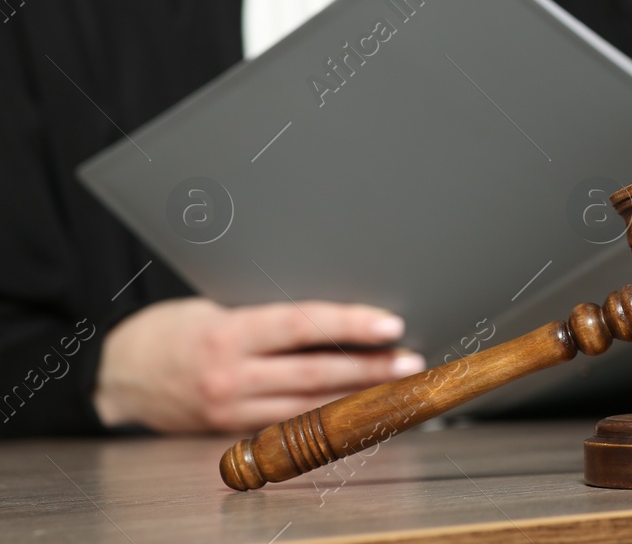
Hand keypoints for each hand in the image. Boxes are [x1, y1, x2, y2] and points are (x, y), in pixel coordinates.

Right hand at [93, 297, 423, 433]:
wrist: (117, 374)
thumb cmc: (171, 330)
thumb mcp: (214, 305)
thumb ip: (266, 314)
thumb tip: (331, 313)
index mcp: (227, 334)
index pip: (301, 326)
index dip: (349, 324)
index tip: (389, 324)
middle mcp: (231, 376)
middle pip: (315, 372)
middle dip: (369, 367)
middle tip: (410, 360)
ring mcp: (232, 410)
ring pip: (308, 405)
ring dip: (357, 396)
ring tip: (396, 384)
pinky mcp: (233, 430)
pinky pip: (290, 423)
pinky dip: (326, 415)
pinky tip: (356, 408)